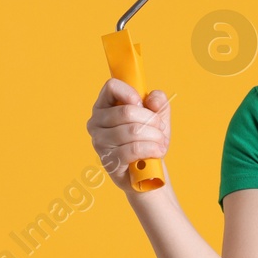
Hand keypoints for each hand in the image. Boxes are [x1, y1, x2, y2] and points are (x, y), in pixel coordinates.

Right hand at [86, 77, 169, 193]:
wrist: (148, 170)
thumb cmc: (148, 140)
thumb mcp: (157, 116)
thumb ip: (158, 102)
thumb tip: (153, 99)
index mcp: (104, 106)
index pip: (111, 86)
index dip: (131, 93)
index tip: (142, 104)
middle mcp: (96, 122)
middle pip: (127, 112)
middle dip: (152, 121)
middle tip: (161, 130)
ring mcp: (100, 142)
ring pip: (133, 131)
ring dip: (155, 137)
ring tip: (161, 143)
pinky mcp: (109, 161)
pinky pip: (133, 149)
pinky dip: (151, 149)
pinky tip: (158, 152)